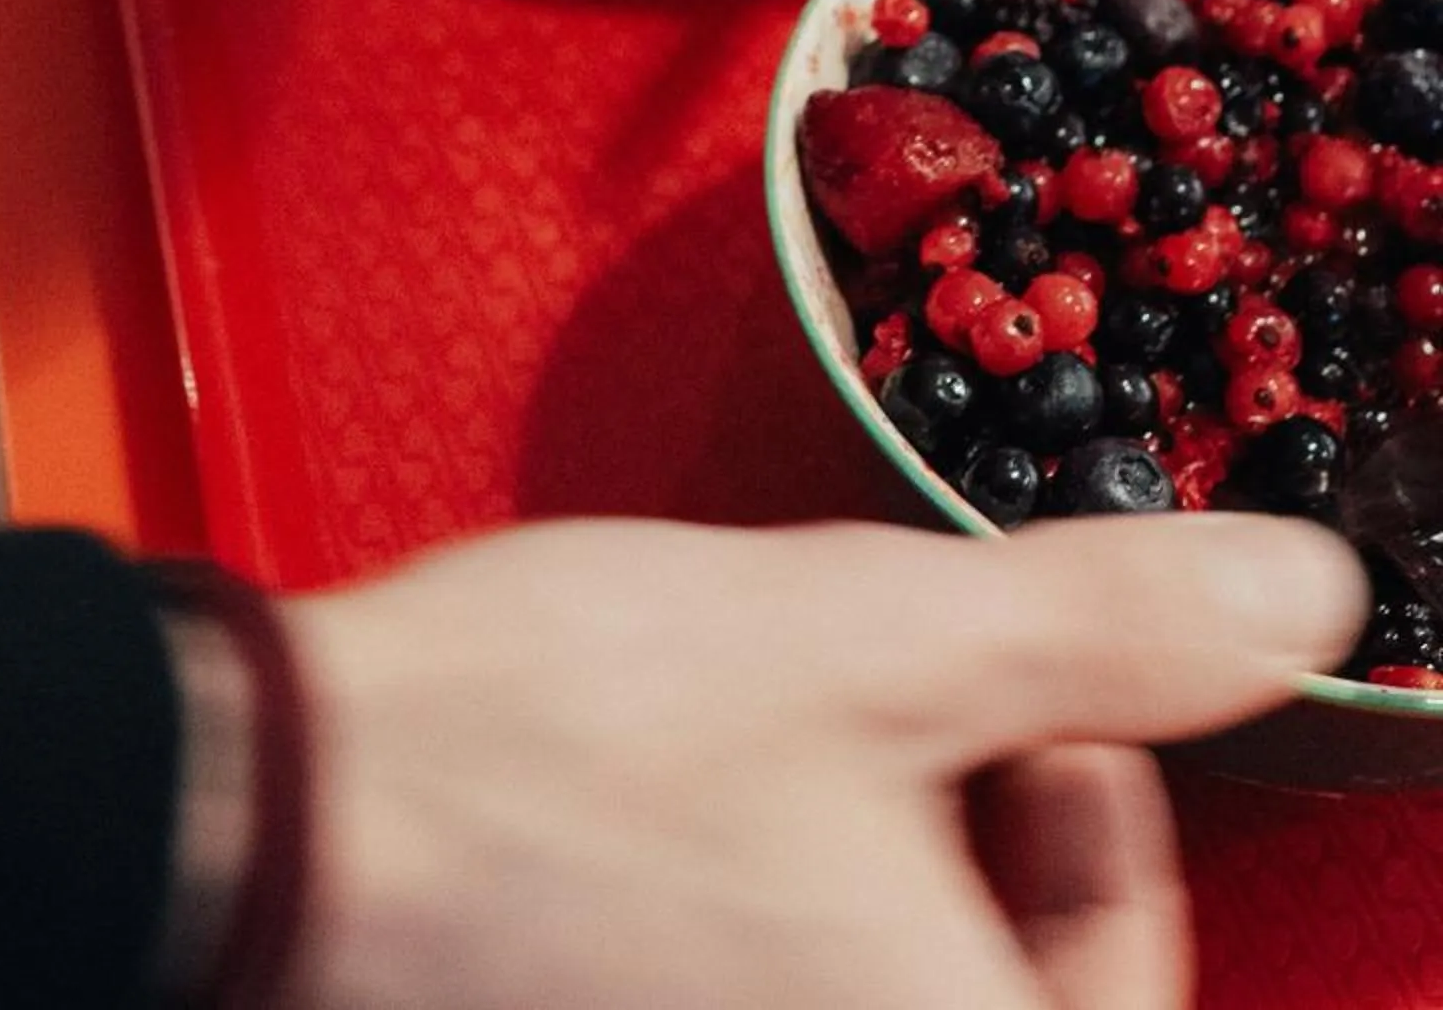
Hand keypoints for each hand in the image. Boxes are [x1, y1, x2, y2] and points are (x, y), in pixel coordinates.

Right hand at [282, 512, 1364, 1009]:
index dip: (1102, 814)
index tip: (1017, 706)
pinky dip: (775, 899)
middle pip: (1009, 986)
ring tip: (773, 725)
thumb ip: (1115, 630)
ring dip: (876, 854)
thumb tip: (1294, 602)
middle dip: (983, 829)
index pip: (1134, 991)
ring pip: (884, 975)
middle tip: (889, 703)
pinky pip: (772, 984)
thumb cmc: (542, 753)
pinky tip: (694, 790)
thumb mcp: (876, 639)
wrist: (279, 807)